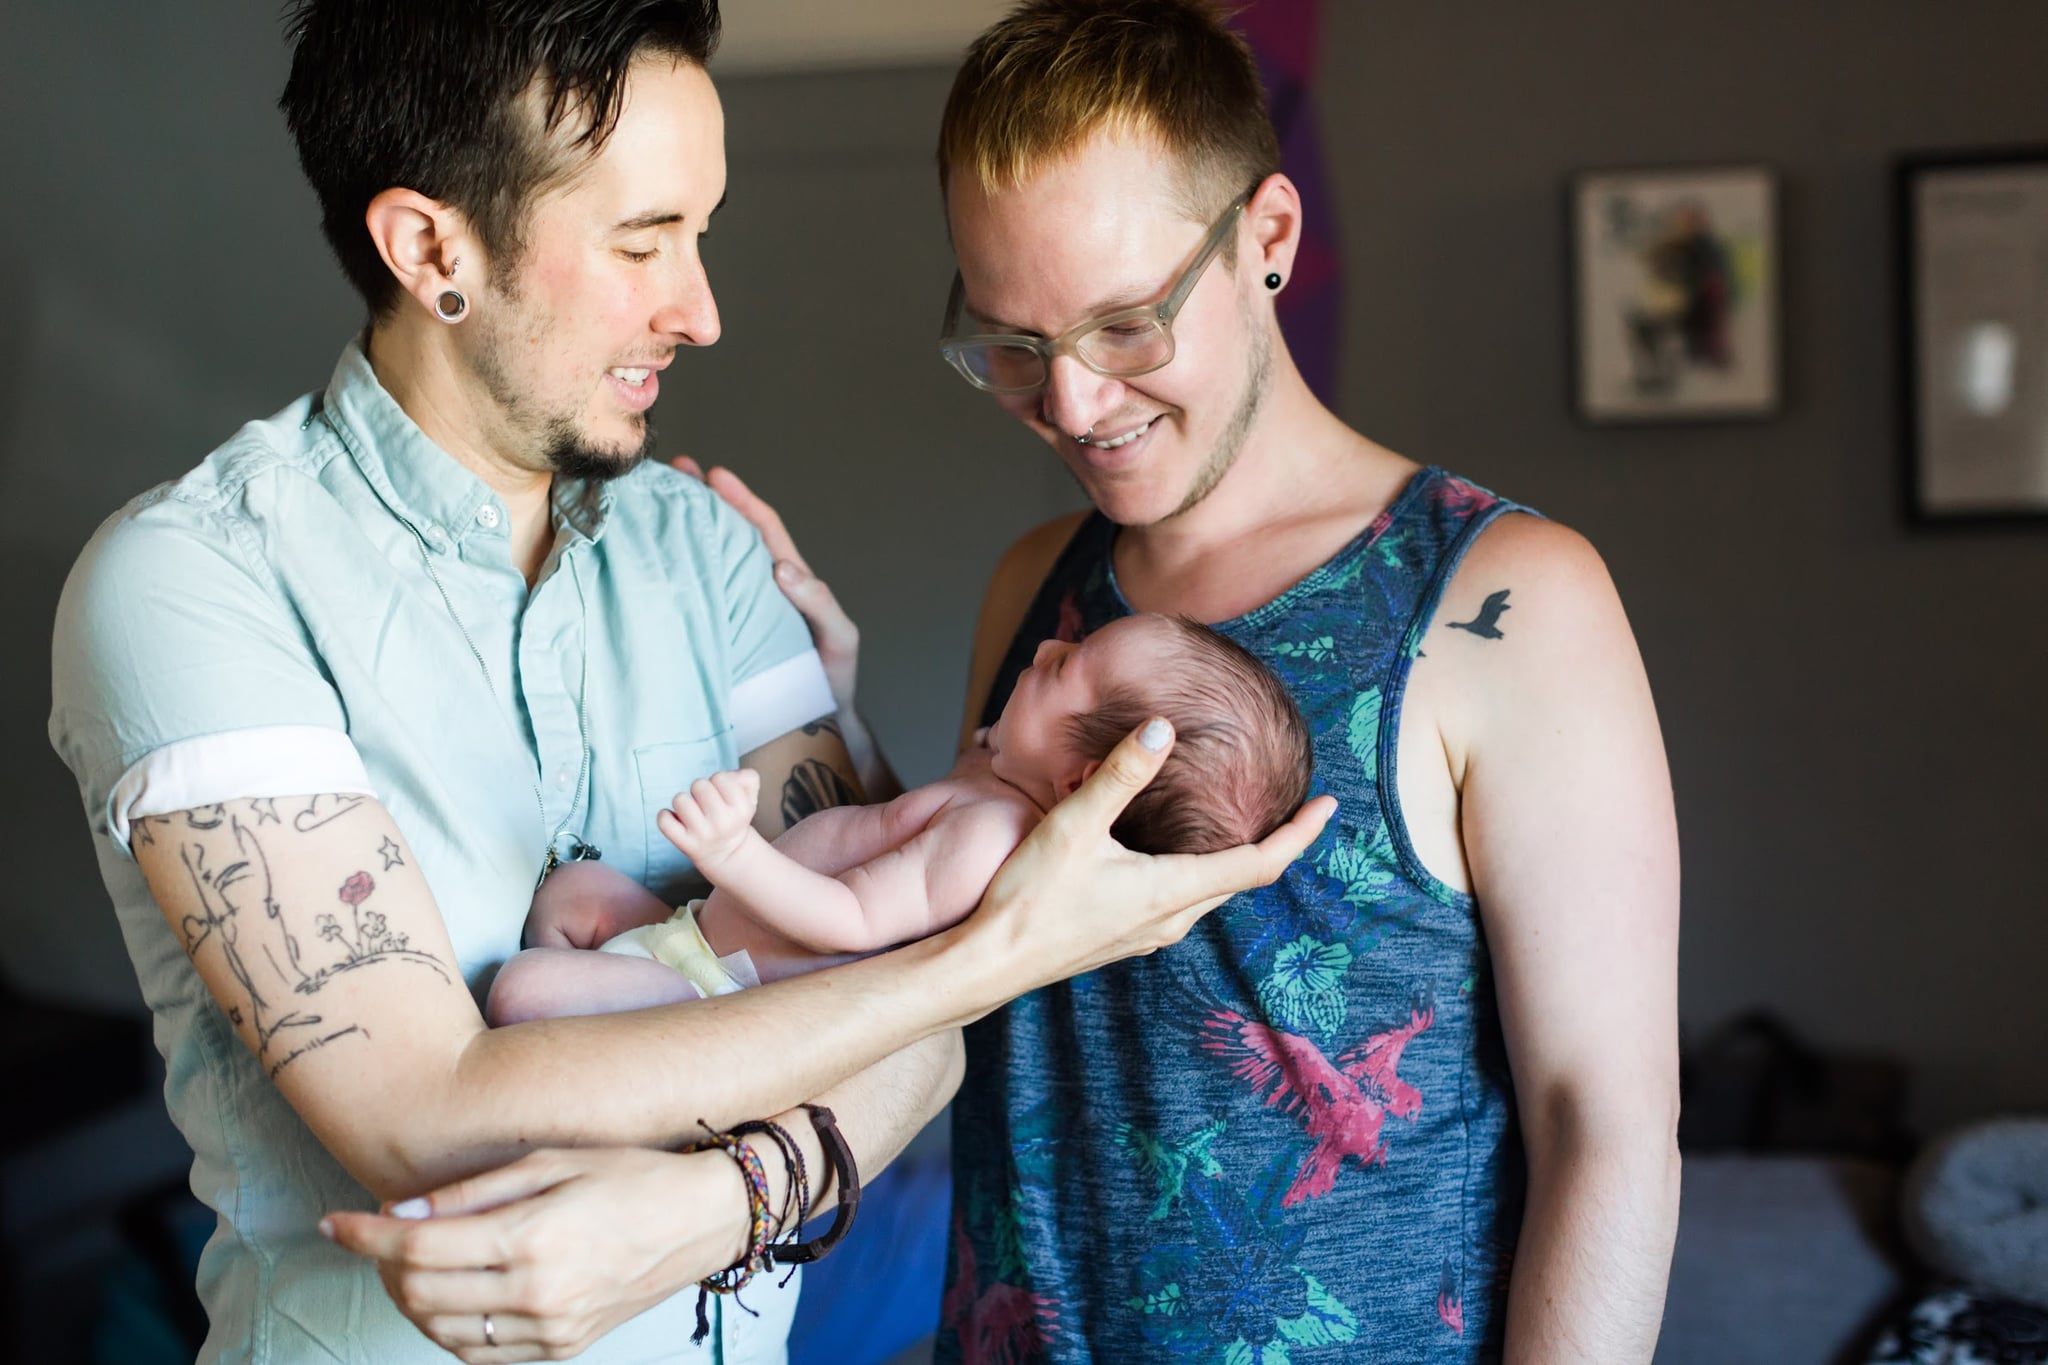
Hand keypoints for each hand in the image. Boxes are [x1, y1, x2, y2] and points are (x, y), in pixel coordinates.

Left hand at [321, 1147, 746, 1362]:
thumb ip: (472, 1191)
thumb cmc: (631, 1174)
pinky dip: (449, 1329)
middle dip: (383, 1266)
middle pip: (420, 1295)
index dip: (364, 1237)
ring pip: (443, 1332)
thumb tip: (399, 1214)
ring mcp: (552, 1329)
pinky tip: (451, 1296)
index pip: (418, 1248)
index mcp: (533, 1238)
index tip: (332, 1222)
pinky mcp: (564, 1348)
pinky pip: (481, 1355)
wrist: (703, 1218)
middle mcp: (538, 1293)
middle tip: (381, 1236)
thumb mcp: (551, 1160)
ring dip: (410, 1300)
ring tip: (412, 1265)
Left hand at [657, 769, 760, 870]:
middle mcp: (724, 823)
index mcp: (742, 809)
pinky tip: (675, 819)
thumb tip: (731, 775)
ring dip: (683, 803)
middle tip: (706, 805)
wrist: (727, 854)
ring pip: (680, 799)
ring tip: (692, 813)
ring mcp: (703, 835)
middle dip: (700, 791)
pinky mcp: (685, 844)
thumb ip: (748, 778)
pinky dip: (665, 816)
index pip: (720, 777)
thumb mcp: (750, 798)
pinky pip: (664, 821)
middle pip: (699, 785)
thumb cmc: (733, 818)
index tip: (720, 795)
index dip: (717, 782)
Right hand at [670, 456, 858, 715]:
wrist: (812, 733)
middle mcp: (757, 591)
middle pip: (729, 536)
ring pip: (708, 564)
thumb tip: (782, 568)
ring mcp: (734, 612)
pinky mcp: (715, 638)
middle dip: (702, 501)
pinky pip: (696, 601)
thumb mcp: (838, 639)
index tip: (714, 475)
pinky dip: (677, 579)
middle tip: (672, 472)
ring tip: (652, 506)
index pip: (762, 530)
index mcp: (787, 583)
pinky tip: (650, 568)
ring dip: (684, 534)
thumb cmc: (829, 682)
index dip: (740, 501)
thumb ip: (819, 603)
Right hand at [956, 718, 1335, 992]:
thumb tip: (1161, 729)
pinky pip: (1183, 901)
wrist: (988, 964)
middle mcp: (1171, 919)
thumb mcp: (1074, 826)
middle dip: (1277, 844)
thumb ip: (1119, 775)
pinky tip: (1181, 855)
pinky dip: (1202, 873)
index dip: (1299, 834)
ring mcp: (1149, 933)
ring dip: (1238, 860)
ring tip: (1250, 825)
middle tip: (1301, 810)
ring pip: (1212, 892)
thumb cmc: (1028, 899)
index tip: (1330, 806)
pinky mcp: (1126, 936)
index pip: (1259, 863)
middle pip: (1243, 879)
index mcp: (1171, 891)